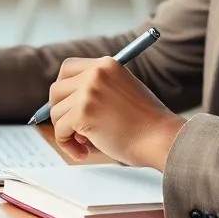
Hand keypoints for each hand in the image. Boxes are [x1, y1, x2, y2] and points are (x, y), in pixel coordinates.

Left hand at [48, 57, 185, 169]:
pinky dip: (67, 145)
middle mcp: (96, 73)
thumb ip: (98, 91)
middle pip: (56, 89)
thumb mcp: (123, 92)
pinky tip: (83, 153)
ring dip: (66, 132)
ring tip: (84, 145)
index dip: (64, 90)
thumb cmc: (147, 124)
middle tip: (73, 129)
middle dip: (60, 111)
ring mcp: (88, 92)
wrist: (163, 139)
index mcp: (107, 64)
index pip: (68, 68)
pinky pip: (60, 130)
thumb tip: (65, 105)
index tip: (67, 107)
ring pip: (56, 112)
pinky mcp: (83, 113)